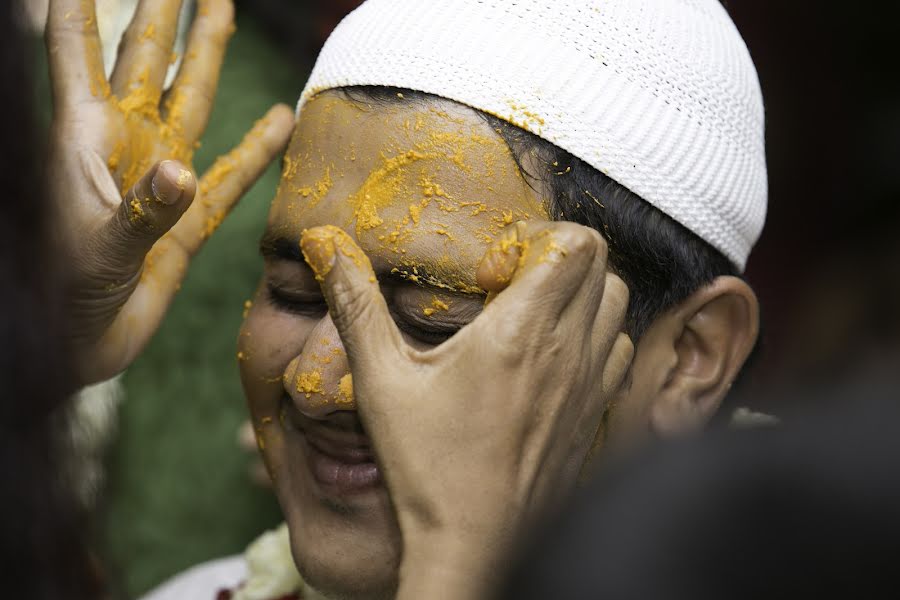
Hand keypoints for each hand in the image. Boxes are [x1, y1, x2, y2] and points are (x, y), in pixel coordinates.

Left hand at [46, 0, 293, 385]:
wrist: (81, 347)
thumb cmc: (64, 294)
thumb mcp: (98, 246)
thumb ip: (143, 209)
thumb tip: (182, 171)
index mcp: (85, 139)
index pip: (77, 52)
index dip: (82, 7)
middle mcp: (125, 146)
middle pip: (146, 60)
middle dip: (162, 13)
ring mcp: (160, 178)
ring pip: (189, 101)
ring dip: (205, 56)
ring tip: (221, 8)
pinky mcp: (189, 219)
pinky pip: (231, 175)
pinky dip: (256, 149)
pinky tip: (281, 118)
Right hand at [300, 222, 633, 598]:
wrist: (474, 547)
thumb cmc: (426, 468)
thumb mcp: (380, 380)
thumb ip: (356, 304)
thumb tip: (323, 242)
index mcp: (520, 332)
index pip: (576, 243)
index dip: (539, 236)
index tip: (493, 268)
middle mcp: (568, 351)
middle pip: (601, 263)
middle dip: (558, 255)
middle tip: (508, 282)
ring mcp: (591, 384)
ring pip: (615, 304)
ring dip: (580, 293)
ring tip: (529, 315)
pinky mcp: (597, 415)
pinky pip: (618, 349)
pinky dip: (595, 335)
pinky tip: (549, 358)